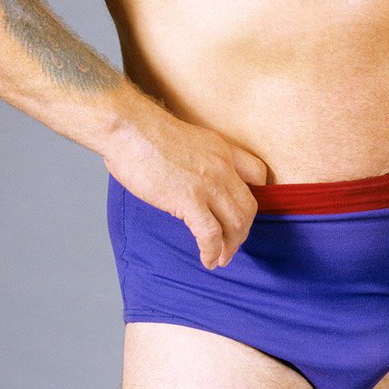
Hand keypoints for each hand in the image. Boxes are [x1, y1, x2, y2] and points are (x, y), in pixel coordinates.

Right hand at [103, 106, 267, 268]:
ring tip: (221, 258)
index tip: (243, 211)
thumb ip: (202, 160)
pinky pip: (211, 233)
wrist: (131, 129)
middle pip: (249, 205)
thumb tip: (195, 182)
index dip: (255, 196)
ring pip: (237, 222)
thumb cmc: (148, 134)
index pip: (258, 174)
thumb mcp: (190, 141)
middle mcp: (223, 167)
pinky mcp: (190, 199)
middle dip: (243, 230)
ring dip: (231, 246)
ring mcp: (209, 184)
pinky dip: (213, 251)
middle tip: (232, 244)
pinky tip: (208, 260)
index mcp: (224, 150)